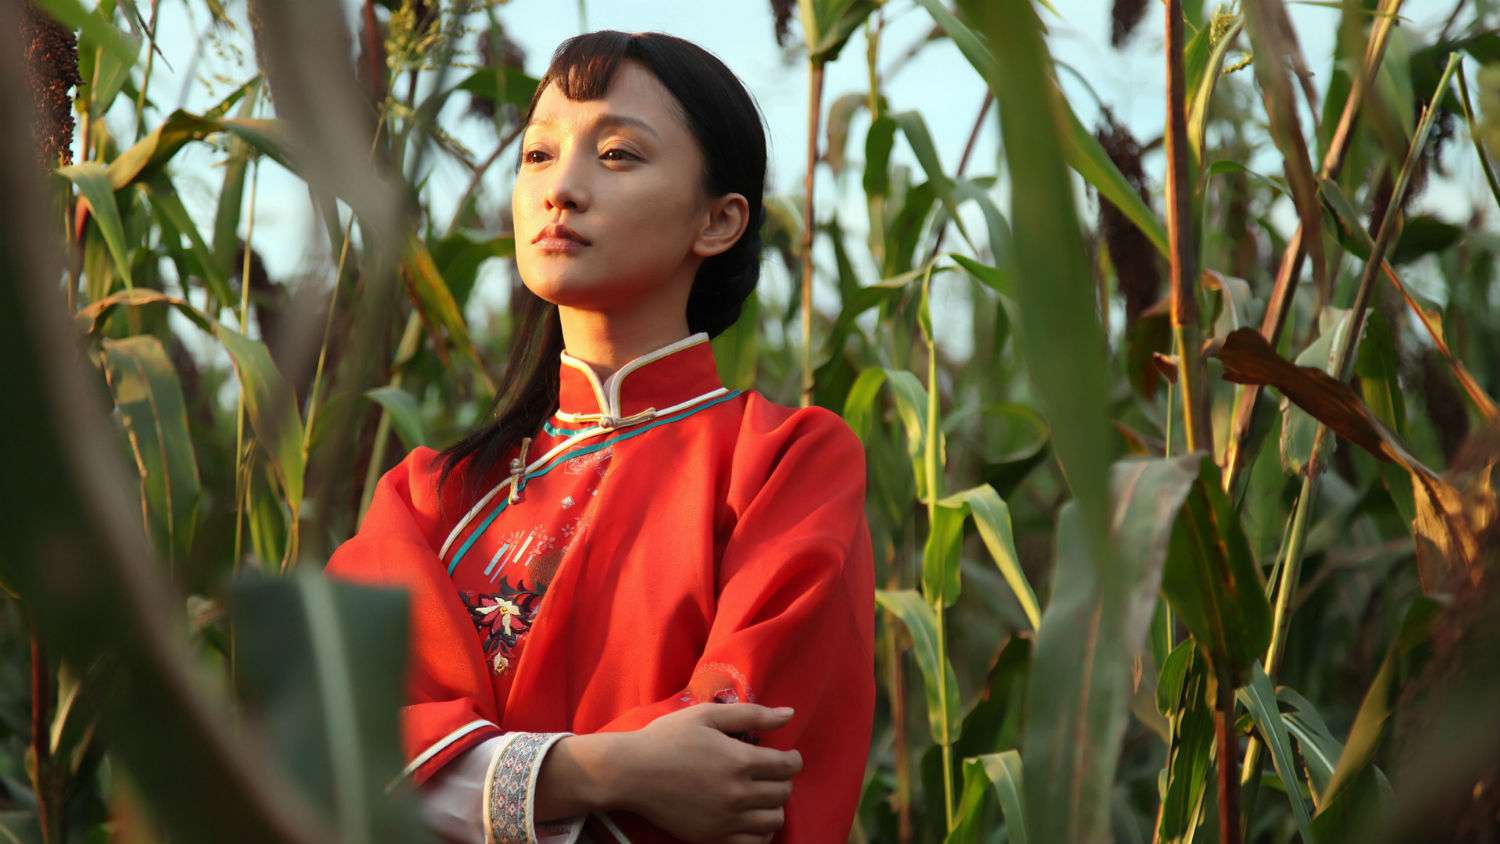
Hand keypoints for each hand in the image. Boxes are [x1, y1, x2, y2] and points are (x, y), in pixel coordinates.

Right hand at [617, 703, 802, 843]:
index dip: (793, 760)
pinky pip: (754, 843)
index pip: (787, 766)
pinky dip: (761, 832)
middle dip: (783, 781)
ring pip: (773, 820)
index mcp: (739, 760)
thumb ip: (752, 714)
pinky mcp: (712, 837)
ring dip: (774, 806)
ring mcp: (726, 819)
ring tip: (761, 795)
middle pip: (783, 793)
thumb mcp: (708, 715)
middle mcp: (737, 793)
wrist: (631, 773)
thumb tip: (789, 714)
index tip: (787, 757)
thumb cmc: (667, 738)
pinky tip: (751, 817)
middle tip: (770, 773)